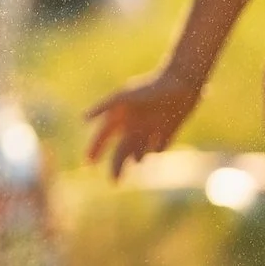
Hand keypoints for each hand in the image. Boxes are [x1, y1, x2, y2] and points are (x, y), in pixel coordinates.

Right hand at [83, 70, 203, 180]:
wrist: (182, 83)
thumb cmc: (150, 87)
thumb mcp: (124, 96)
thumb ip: (104, 106)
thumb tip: (82, 118)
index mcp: (121, 116)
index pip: (103, 136)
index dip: (95, 149)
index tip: (88, 163)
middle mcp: (133, 125)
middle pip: (121, 150)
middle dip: (116, 166)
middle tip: (114, 182)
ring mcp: (150, 130)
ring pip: (138, 152)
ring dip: (132, 162)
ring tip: (127, 171)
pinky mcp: (167, 132)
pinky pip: (158, 147)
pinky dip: (154, 150)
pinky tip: (151, 152)